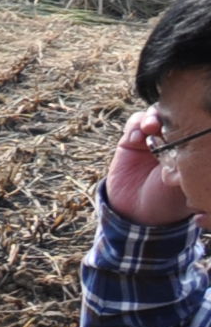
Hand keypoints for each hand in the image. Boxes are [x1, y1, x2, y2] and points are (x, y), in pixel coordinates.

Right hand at [110, 109, 198, 226]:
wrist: (139, 213)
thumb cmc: (170, 200)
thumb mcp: (188, 180)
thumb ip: (191, 159)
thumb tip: (196, 138)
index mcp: (189, 146)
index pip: (191, 123)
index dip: (188, 119)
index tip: (187, 124)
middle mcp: (172, 139)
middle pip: (173, 113)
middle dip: (170, 114)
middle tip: (166, 123)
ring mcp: (151, 139)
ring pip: (154, 114)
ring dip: (152, 116)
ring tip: (150, 127)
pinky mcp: (130, 142)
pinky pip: (134, 124)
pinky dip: (135, 126)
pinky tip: (136, 138)